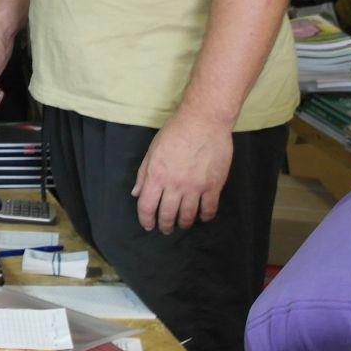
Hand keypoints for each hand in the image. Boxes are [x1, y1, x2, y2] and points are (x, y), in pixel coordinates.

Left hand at [132, 109, 233, 232]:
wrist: (204, 121)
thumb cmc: (175, 132)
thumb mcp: (152, 151)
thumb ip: (143, 174)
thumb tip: (136, 193)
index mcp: (156, 176)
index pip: (146, 207)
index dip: (146, 220)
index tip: (148, 225)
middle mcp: (174, 185)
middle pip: (167, 215)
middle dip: (165, 226)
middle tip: (166, 229)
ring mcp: (195, 186)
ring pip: (188, 216)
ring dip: (184, 223)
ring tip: (183, 224)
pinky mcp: (213, 185)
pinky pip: (209, 209)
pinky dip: (205, 217)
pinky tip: (202, 217)